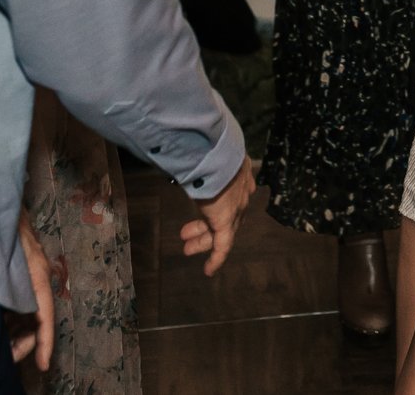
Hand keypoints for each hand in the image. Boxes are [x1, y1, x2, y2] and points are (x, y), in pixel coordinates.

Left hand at [9, 214, 53, 369]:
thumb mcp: (1, 254)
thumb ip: (3, 283)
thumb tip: (1, 316)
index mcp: (36, 274)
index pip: (44, 315)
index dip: (43, 342)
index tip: (42, 365)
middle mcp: (35, 278)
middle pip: (35, 319)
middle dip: (23, 342)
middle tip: (4, 360)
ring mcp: (25, 276)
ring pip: (25, 314)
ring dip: (14, 332)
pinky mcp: (16, 274)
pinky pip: (16, 304)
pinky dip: (7, 319)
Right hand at [179, 157, 254, 277]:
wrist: (216, 151)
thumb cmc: (204, 144)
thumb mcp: (201, 148)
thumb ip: (192, 154)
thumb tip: (173, 147)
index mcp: (237, 170)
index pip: (230, 191)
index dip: (216, 201)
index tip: (203, 205)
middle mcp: (240, 190)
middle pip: (225, 213)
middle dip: (206, 224)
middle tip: (188, 233)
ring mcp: (236, 206)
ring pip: (222, 230)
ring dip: (204, 240)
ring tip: (187, 248)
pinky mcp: (227, 220)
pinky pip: (223, 244)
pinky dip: (216, 258)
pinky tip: (209, 271)